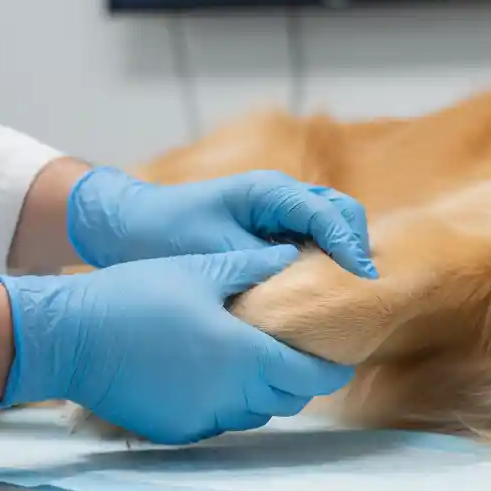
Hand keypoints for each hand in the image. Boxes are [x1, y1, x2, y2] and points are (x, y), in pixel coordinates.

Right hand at [0, 246, 353, 444]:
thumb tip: (292, 258)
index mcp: (245, 356)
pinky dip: (229, 401)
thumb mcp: (201, 270)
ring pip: (256, 413)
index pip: (309, 376)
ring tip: (255, 357)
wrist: (71, 337)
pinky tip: (213, 373)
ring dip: (265, 391)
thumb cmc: (137, 294)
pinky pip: (221, 420)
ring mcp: (202, 418)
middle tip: (296, 349)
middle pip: (288, 399)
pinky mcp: (177, 430)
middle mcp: (230, 396)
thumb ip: (253, 267)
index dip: (330, 368)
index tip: (338, 355)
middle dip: (300, 378)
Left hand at [67, 167, 376, 278]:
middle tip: (361, 292)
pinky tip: (319, 298)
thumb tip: (304, 291)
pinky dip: (325, 266)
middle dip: (356, 248)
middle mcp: (282, 197)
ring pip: (333, 228)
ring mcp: (280, 215)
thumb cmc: (168, 235)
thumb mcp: (218, 254)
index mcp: (270, 192)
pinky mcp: (273, 235)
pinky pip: (313, 244)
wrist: (129, 228)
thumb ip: (264, 267)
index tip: (360, 282)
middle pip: (343, 212)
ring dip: (343, 258)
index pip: (328, 213)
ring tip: (346, 298)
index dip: (349, 247)